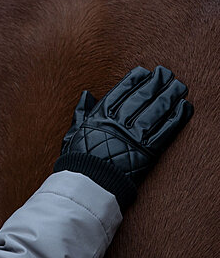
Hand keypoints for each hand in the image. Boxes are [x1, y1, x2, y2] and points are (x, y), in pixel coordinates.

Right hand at [59, 66, 193, 185]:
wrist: (87, 185)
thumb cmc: (78, 160)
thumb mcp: (73, 132)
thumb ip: (81, 112)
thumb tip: (87, 95)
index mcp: (100, 116)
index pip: (121, 91)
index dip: (135, 80)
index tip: (144, 72)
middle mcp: (118, 122)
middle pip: (141, 97)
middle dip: (156, 82)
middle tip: (166, 73)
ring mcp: (133, 136)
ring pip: (156, 110)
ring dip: (170, 96)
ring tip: (180, 86)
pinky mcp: (147, 152)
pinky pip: (165, 131)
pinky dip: (177, 118)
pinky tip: (184, 107)